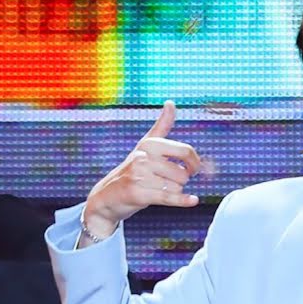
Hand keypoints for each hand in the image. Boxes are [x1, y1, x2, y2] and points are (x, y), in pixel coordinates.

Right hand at [82, 101, 200, 241]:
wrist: (106, 197)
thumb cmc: (132, 170)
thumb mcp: (145, 146)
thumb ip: (162, 126)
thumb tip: (171, 103)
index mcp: (149, 144)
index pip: (186, 150)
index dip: (195, 162)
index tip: (195, 169)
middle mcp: (144, 157)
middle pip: (183, 172)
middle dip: (181, 180)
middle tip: (168, 182)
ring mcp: (139, 175)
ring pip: (177, 186)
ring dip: (173, 191)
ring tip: (156, 189)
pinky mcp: (138, 193)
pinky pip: (169, 197)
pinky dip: (182, 200)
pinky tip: (193, 200)